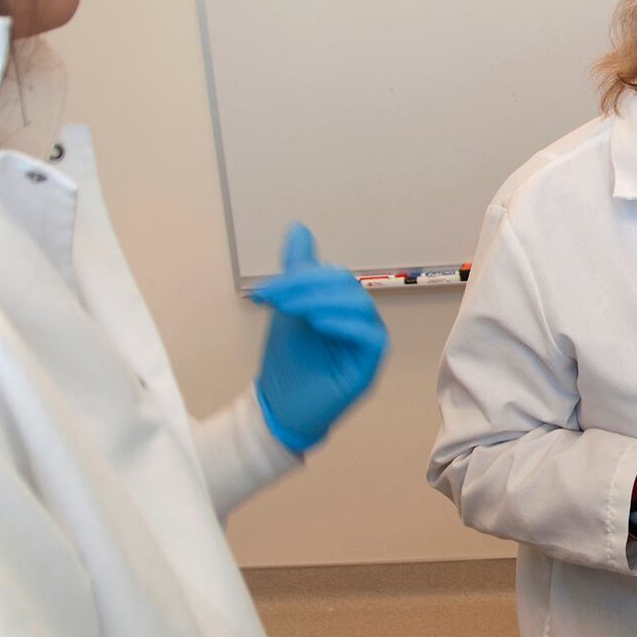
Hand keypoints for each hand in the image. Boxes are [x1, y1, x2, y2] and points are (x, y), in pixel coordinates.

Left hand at [252, 224, 388, 452]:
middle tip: (275, 301)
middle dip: (308, 289)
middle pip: (347, 288)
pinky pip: (371, 338)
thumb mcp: (287, 308)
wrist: (279, 408)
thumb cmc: (287, 361)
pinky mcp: (369, 366)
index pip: (334, 278)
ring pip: (359, 308)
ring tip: (293, 313)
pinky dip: (346, 326)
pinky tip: (318, 325)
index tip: (266, 293)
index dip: (302, 278)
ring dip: (322, 303)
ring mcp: (366, 344)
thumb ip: (298, 270)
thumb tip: (299, 228)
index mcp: (344, 306)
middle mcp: (360, 322)